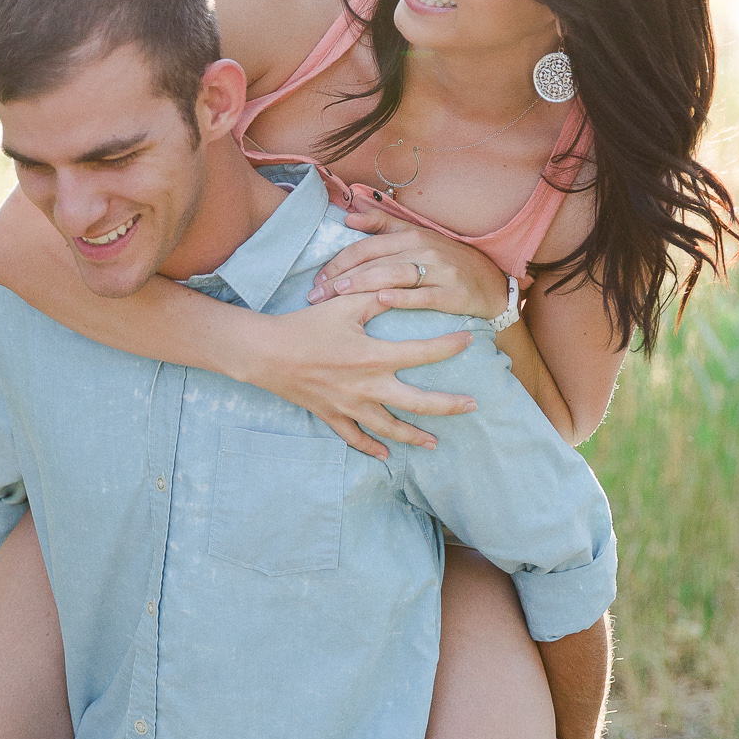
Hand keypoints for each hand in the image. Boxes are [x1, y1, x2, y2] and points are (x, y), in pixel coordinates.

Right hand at [251, 294, 475, 460]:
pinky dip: (371, 448)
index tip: (469, 341)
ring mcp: (349, 406)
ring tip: (434, 443)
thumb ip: (376, 296)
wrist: (265, 353)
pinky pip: (355, 438)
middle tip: (472, 406)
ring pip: (390, 428)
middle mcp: (368, 387)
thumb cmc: (306, 325)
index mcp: (375, 357)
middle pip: (418, 403)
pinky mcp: (331, 415)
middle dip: (448, 406)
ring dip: (414, 436)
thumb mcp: (344, 305)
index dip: (449, 347)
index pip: (423, 353)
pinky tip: (385, 456)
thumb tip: (402, 283)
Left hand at [308, 206, 509, 322]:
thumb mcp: (417, 238)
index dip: (338, 261)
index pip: (365, 247)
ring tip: (337, 294)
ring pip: (393, 274)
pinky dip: (402, 296)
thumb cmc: (448, 262)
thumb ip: (383, 224)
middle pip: (373, 261)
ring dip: (362, 283)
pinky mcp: (452, 292)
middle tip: (315, 294)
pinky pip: (423, 294)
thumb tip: (349, 214)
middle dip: (341, 277)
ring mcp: (438, 270)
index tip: (317, 279)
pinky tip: (382, 300)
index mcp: (410, 236)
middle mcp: (422, 249)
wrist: (491, 284)